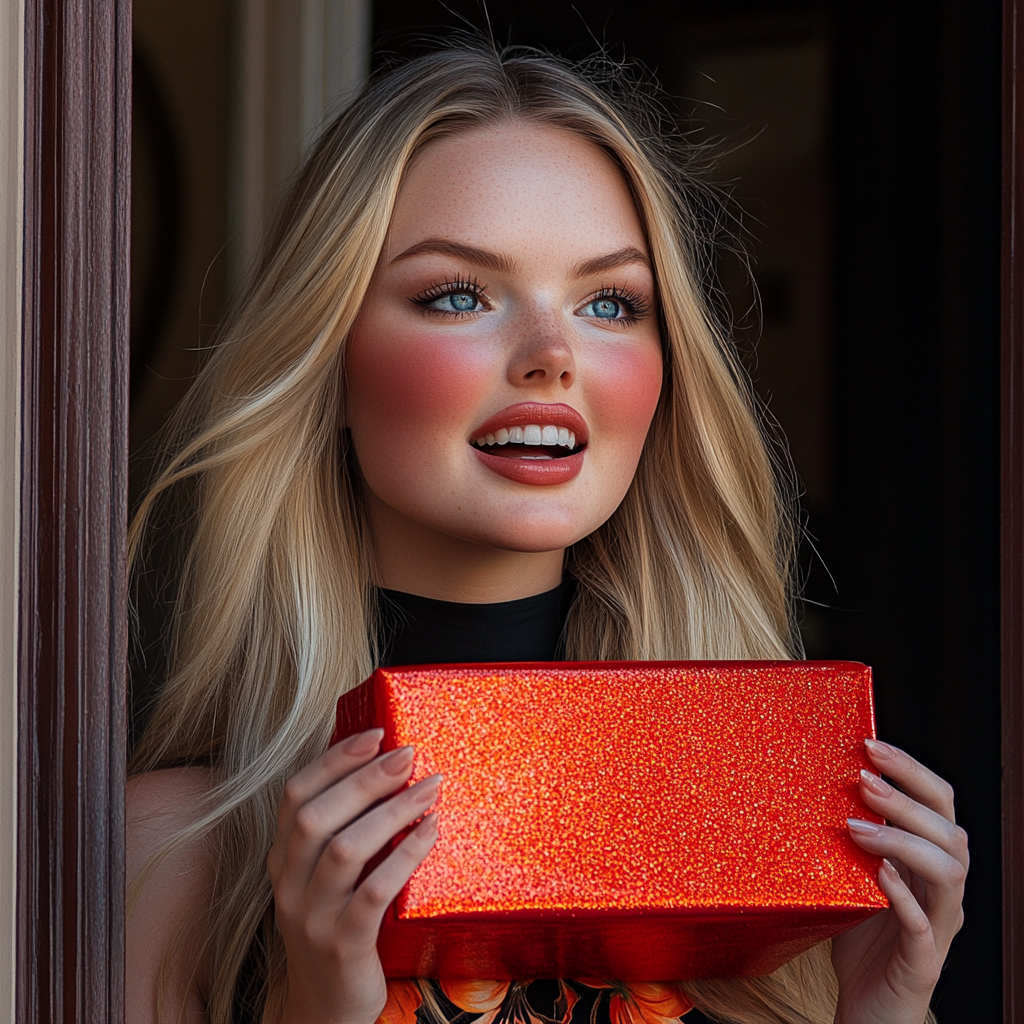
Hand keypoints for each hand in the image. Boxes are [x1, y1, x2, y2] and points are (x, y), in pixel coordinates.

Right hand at [266, 729, 440, 1023]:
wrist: (324, 1008)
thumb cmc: (336, 925)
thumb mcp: (323, 877)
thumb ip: (340, 830)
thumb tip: (385, 767)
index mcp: (282, 859)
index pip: (295, 794)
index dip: (334, 759)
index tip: (375, 734)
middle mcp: (289, 885)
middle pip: (318, 815)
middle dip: (366, 778)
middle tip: (408, 755)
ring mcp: (313, 917)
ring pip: (346, 849)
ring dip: (393, 811)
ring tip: (430, 789)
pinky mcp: (343, 945)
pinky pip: (375, 891)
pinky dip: (406, 855)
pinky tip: (432, 832)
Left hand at [831, 739, 967, 1023]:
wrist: (867, 1009)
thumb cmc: (861, 940)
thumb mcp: (854, 877)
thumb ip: (853, 838)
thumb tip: (819, 782)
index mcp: (929, 866)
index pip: (939, 806)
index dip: (912, 771)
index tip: (871, 743)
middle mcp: (943, 893)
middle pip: (951, 833)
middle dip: (907, 798)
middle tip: (862, 778)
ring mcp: (937, 928)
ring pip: (949, 874)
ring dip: (902, 841)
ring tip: (857, 826)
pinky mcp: (922, 963)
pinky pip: (924, 927)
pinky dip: (904, 896)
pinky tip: (878, 875)